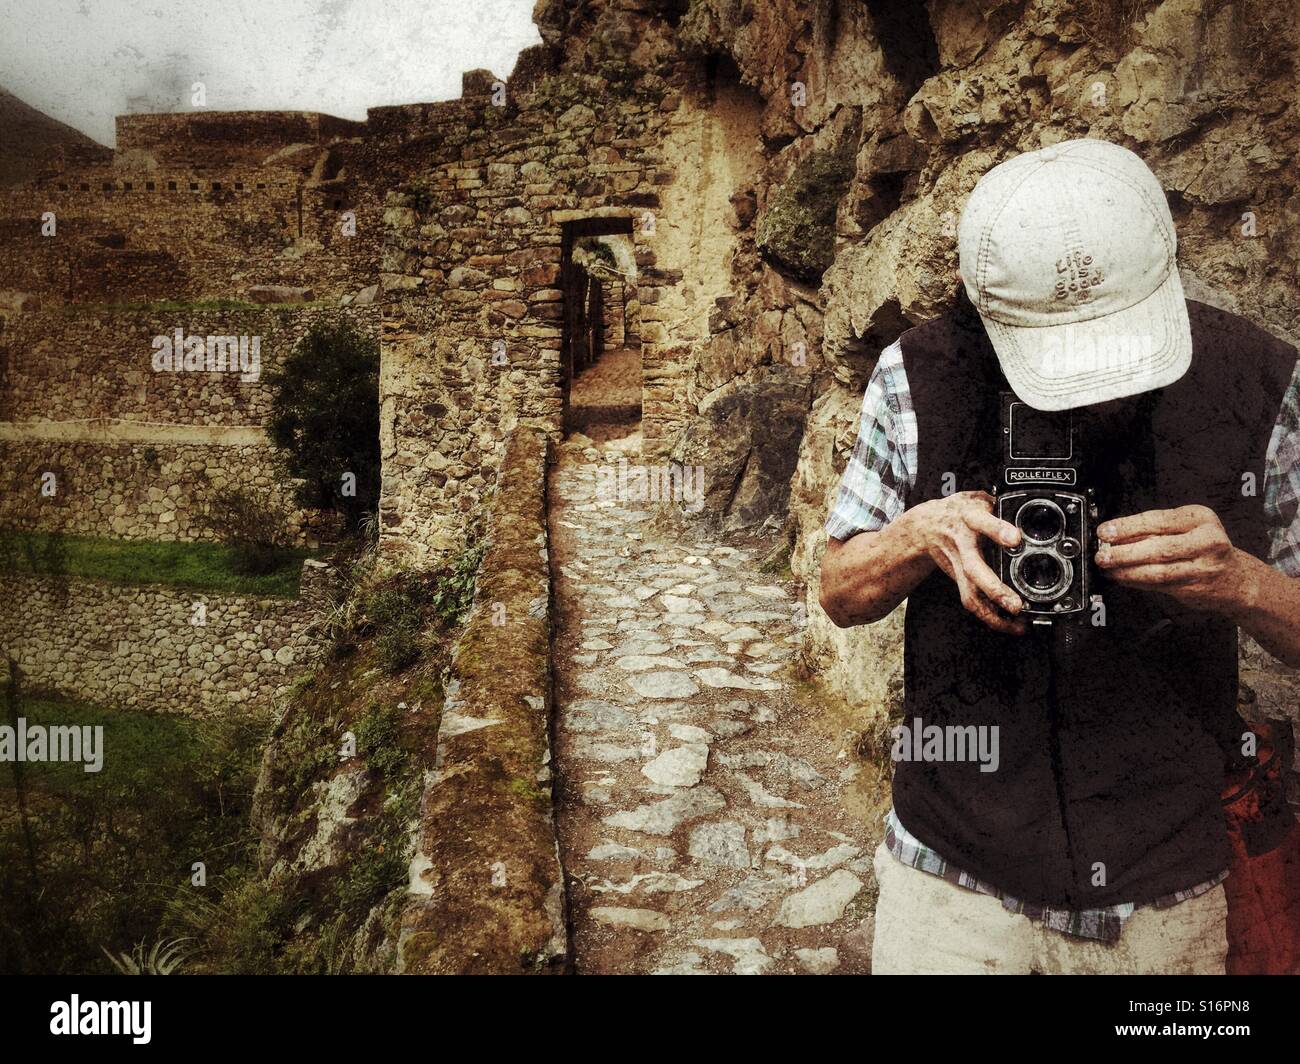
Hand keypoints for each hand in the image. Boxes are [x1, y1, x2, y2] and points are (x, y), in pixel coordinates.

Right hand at [912, 490, 1026, 633]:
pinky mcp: (958, 580)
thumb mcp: (978, 498)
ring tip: (1016, 624)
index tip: (1015, 539)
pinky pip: (972, 602)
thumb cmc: (958, 512)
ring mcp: (958, 566)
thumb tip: (1030, 508)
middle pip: (974, 569)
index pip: (982, 522)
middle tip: (1015, 604)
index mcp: (969, 518)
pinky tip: (1007, 625)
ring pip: (971, 593)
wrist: (925, 527)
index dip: (998, 530)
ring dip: (993, 613)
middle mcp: (962, 544)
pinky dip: (990, 617)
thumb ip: (1001, 504)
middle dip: (994, 589)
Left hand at [1095, 505, 1254, 613]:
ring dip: (1126, 571)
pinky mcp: (1194, 589)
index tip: (1105, 531)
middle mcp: (1207, 542)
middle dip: (1124, 552)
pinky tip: (1122, 577)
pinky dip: (1135, 581)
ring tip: (1108, 568)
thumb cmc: (1206, 547)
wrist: (1236, 579)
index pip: (1158, 521)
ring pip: (1156, 571)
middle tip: (1102, 555)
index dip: (1128, 527)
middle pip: (1158, 548)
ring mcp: (1203, 568)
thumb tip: (1116, 534)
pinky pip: (1157, 585)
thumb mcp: (1188, 526)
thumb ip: (1156, 528)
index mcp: (1202, 519)